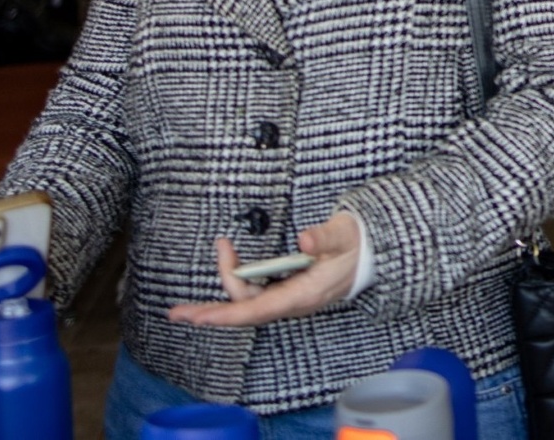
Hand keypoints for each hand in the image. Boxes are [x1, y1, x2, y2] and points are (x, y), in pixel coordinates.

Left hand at [169, 212, 360, 326]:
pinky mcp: (287, 291)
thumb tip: (304, 240)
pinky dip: (239, 281)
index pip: (257, 310)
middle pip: (245, 308)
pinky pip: (255, 294)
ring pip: (248, 300)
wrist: (374, 255)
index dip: (225, 315)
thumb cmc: (358, 245)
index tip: (198, 318)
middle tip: (179, 309)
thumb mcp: (346, 236)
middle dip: (212, 307)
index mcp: (304, 293)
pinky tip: (234, 266)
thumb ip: (326, 237)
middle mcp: (292, 301)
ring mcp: (289, 298)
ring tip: (224, 248)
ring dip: (229, 280)